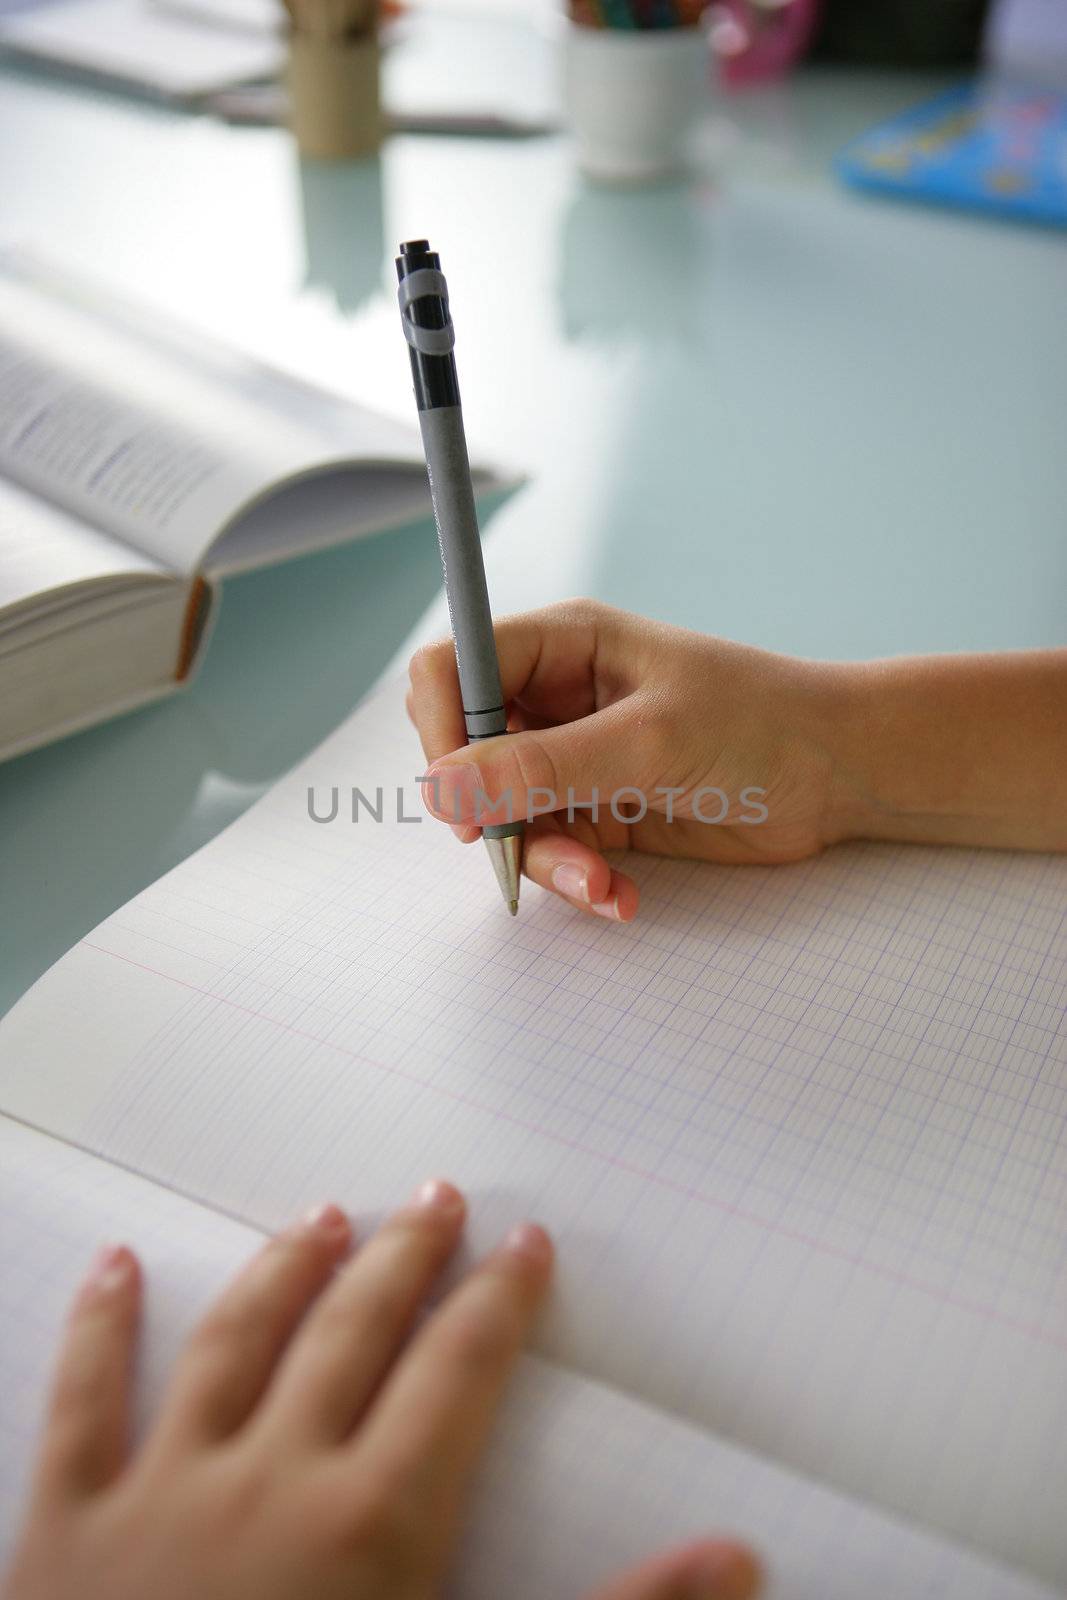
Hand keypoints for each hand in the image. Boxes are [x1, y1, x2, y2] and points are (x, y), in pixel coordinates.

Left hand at [3, 1185, 760, 1599]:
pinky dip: (100, 1326)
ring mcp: (163, 1492)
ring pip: (232, 1344)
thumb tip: (736, 1559)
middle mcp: (271, 1479)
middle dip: (403, 1257)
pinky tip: (117, 1264)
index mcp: (374, 1521)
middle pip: (351, 1333)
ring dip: (283, 1269)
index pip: (458, 1374)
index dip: (499, 1301)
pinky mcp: (65, 1527)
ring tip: (322, 1216)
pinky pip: (82, 1404)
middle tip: (436, 1195)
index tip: (525, 1243)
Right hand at [408, 599, 848, 920]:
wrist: (838, 778)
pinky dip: (576, 881)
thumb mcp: (647, 742)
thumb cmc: (760, 724)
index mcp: (562, 644)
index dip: (440, 729)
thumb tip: (443, 787)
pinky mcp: (598, 812)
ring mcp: (575, 758)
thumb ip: (542, 767)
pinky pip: (552, 852)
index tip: (458, 798)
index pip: (453, 669)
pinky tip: (619, 896)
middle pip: (467, 752)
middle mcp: (556, 697)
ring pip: (505, 816)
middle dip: (491, 811)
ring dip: (544, 861)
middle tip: (520, 849)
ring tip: (600, 884)